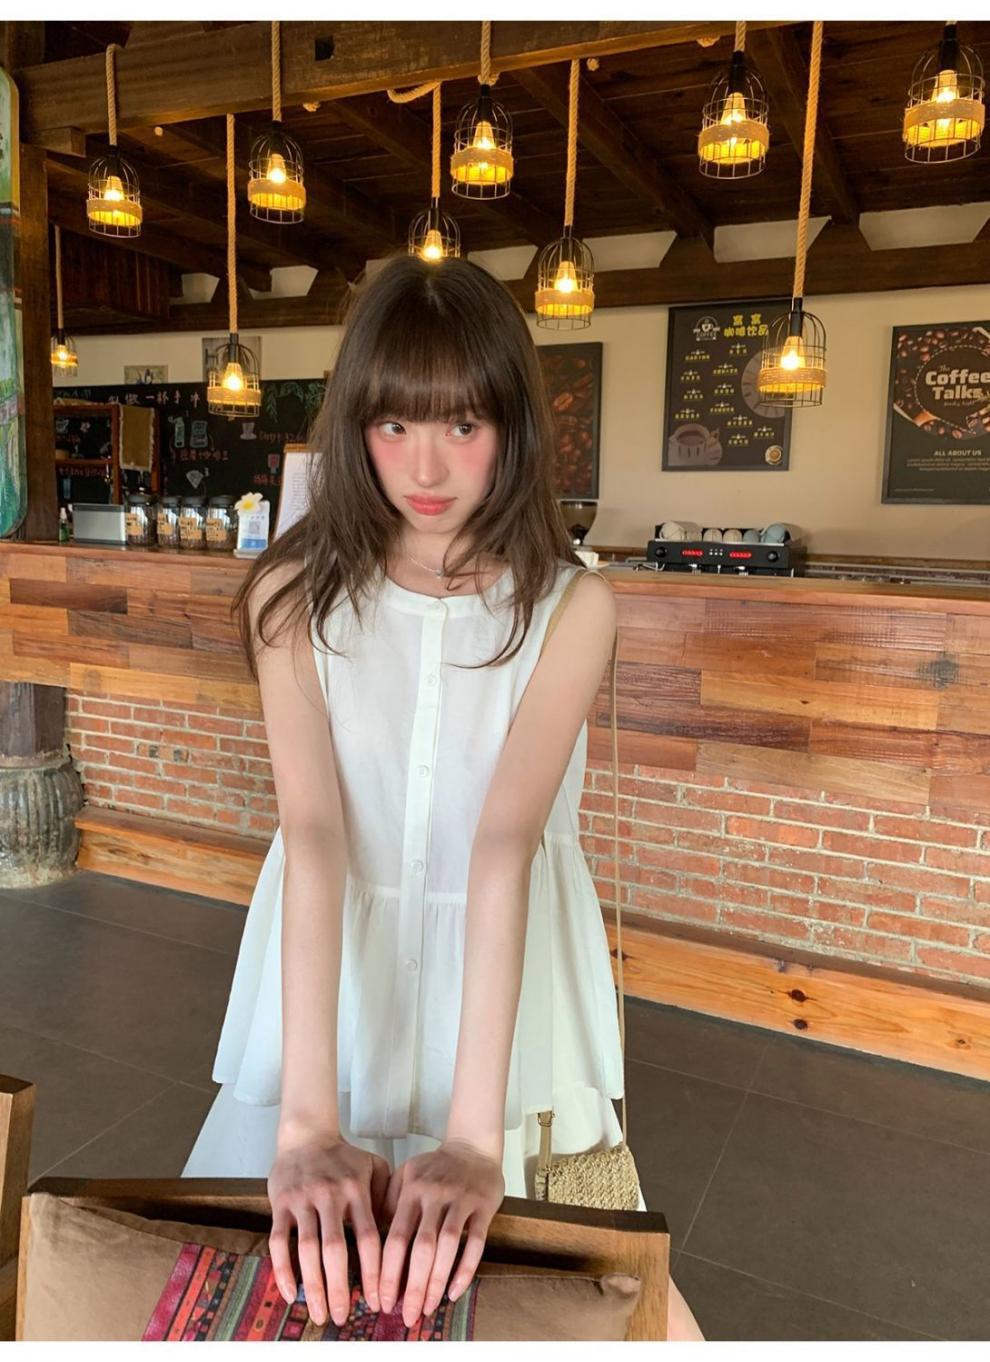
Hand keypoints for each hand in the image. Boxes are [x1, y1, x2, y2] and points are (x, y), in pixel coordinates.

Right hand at [267, 1129, 391, 1327]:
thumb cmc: (344, 1158)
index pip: (368, 1238)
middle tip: (342, 1318)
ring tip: (318, 1314)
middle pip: (335, 1249)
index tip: (376, 1301)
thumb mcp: (374, 1167)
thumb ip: (389, 1196)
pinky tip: (289, 1294)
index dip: (372, 1272)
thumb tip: (401, 1235)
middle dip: (340, 1288)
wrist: (306, 1133)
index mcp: (357, 1190)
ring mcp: (303, 1199)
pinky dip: (282, 1270)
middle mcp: (330, 1195)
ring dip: (312, 1285)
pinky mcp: (280, 1203)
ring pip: (306, 1249)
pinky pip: (278, 1241)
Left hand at [379, 1138, 504, 1328]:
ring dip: (436, 1282)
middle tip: (405, 1316)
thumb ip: (388, 1201)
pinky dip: (466, 1269)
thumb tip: (368, 1237)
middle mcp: (434, 1195)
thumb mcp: (406, 1174)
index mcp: (411, 1190)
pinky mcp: (483, 1206)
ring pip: (447, 1247)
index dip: (387, 1272)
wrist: (473, 1145)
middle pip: (420, 1247)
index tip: (381, 1300)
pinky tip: (454, 1292)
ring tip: (427, 1309)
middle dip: (412, 1286)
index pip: (395, 1237)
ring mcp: (460, 1200)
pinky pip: (475, 1242)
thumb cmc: (434, 1167)